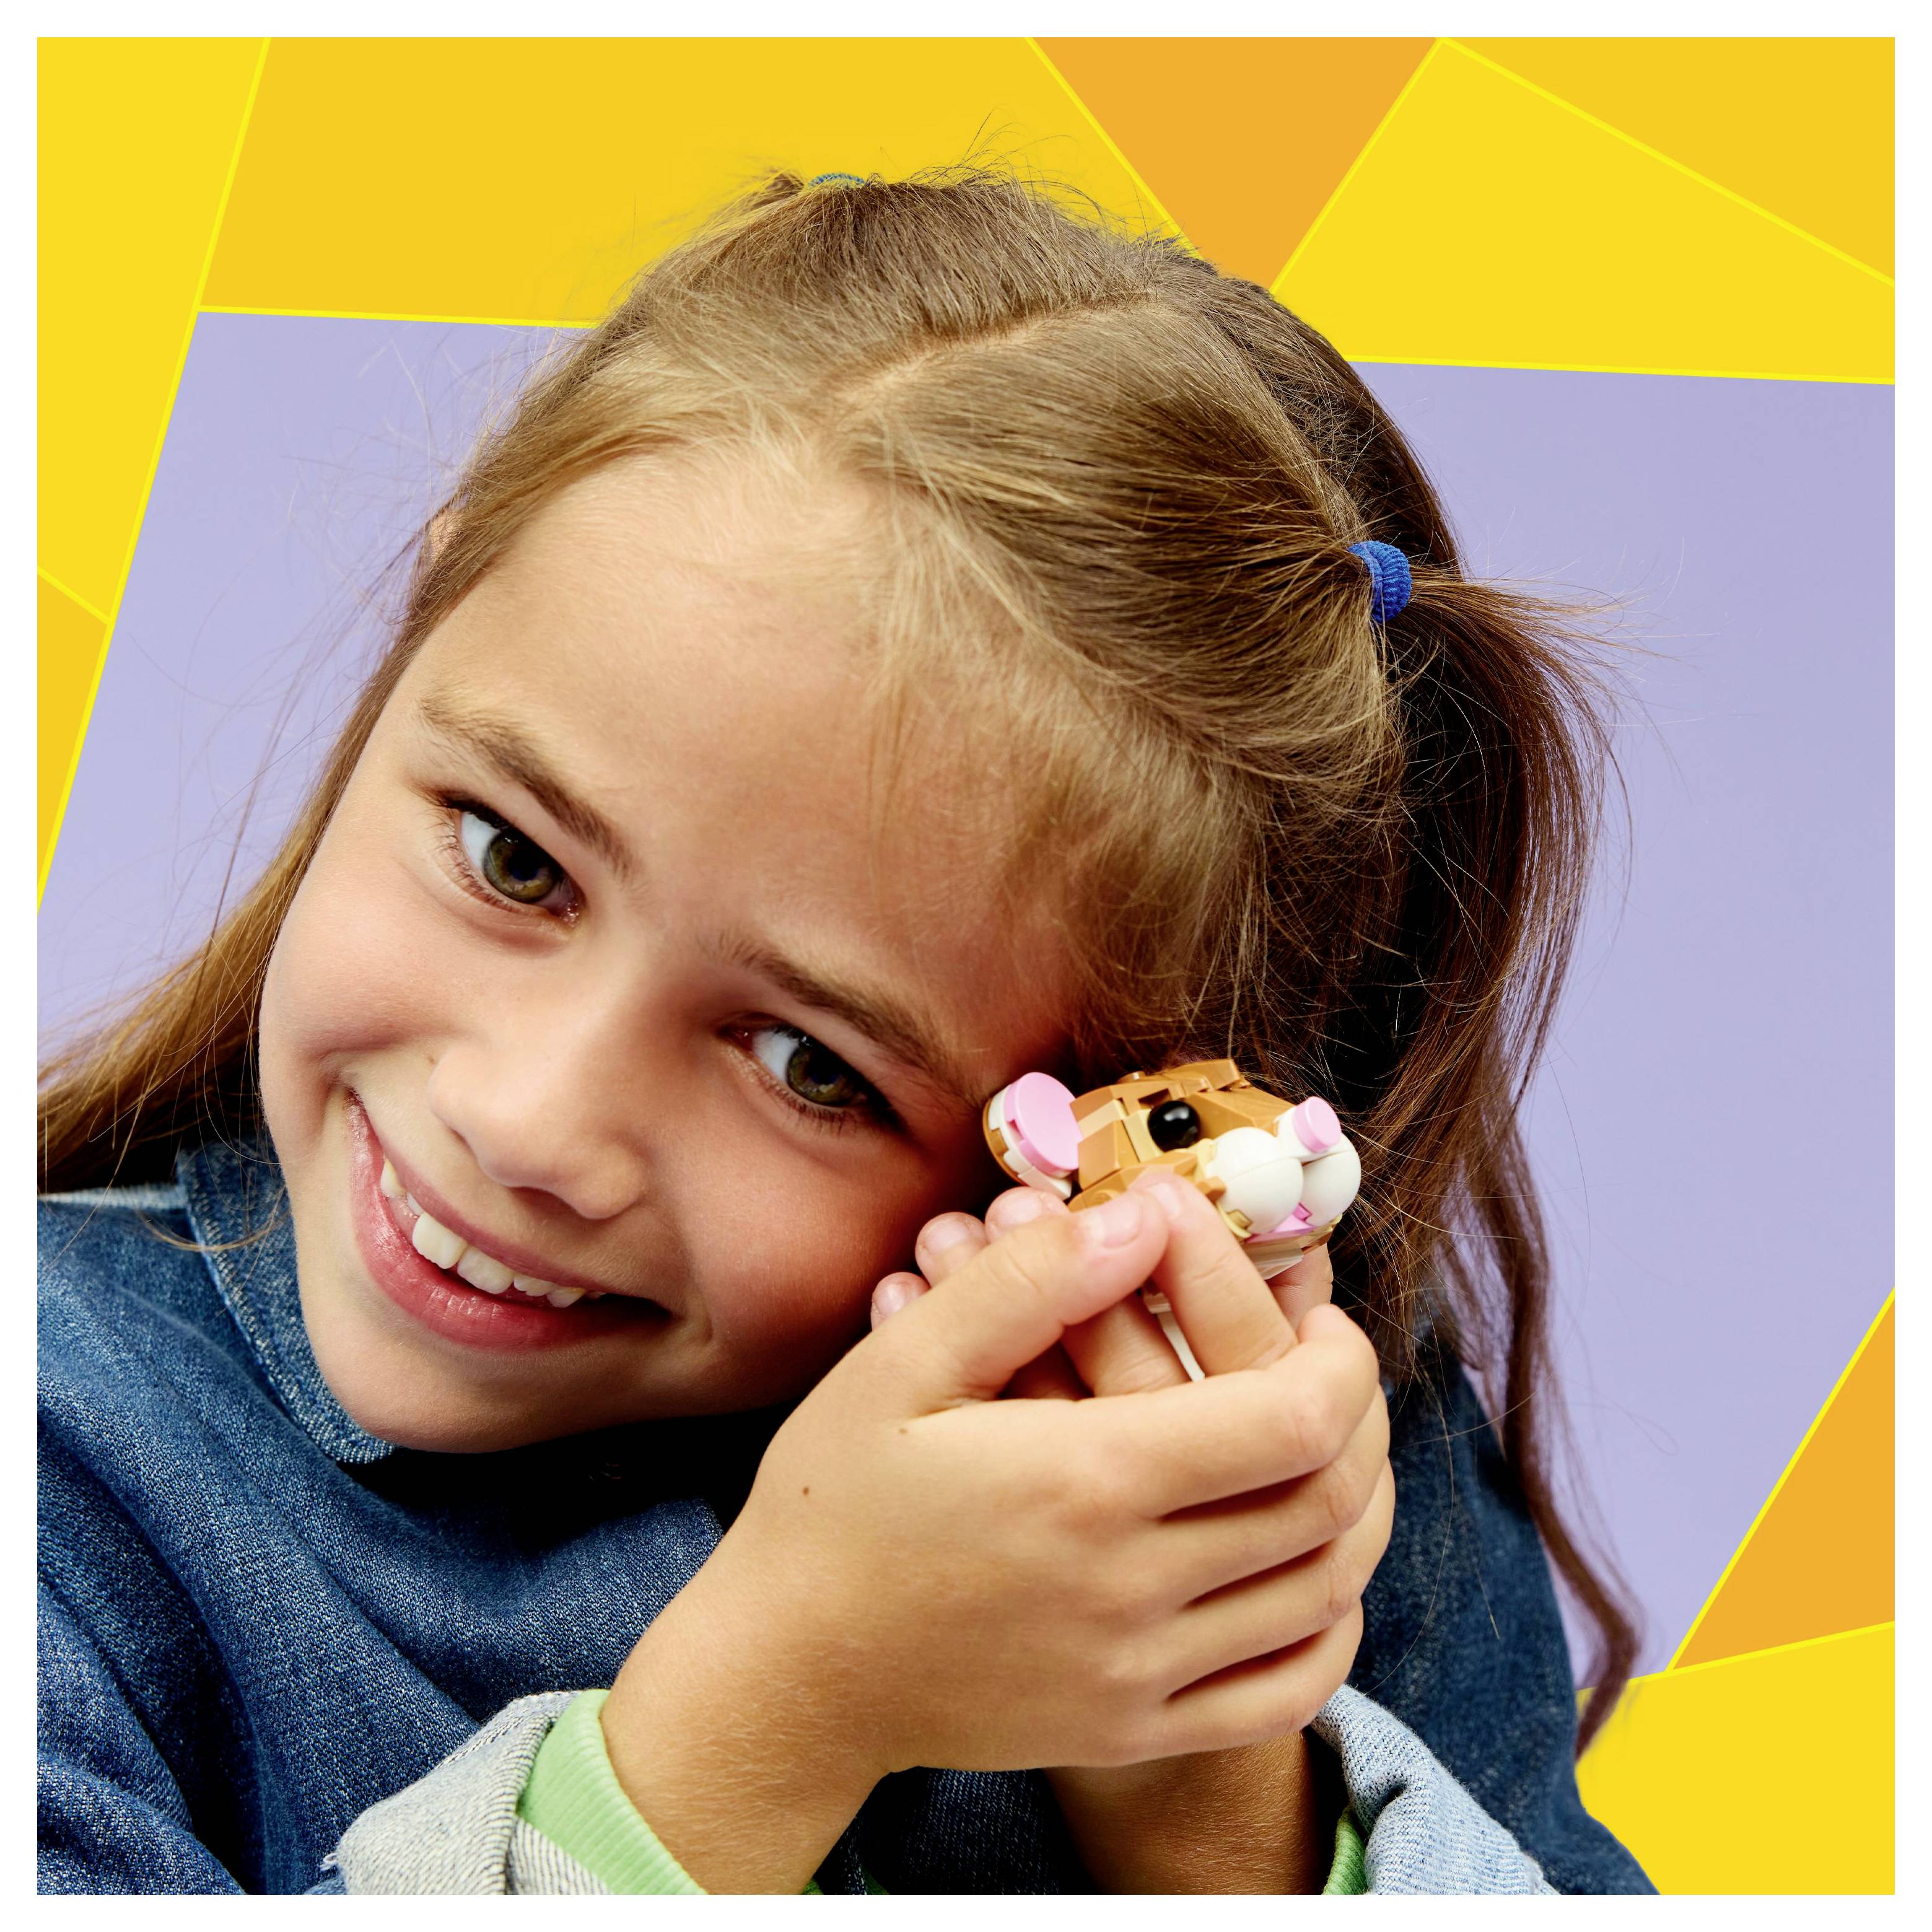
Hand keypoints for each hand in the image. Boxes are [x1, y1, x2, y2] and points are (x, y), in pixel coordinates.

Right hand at [605, 1186, 1383, 1890]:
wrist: (786, 1670)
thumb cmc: (835, 1501)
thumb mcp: (902, 1363)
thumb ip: (1027, 1284)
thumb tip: (1144, 1217)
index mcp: (1083, 1482)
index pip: (1293, 1422)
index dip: (1339, 1360)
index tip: (1321, 1319)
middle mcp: (1130, 1589)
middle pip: (1327, 1505)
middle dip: (1359, 1419)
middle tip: (1330, 1369)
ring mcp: (1137, 1675)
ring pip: (1323, 1595)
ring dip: (1356, 1512)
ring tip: (1328, 1448)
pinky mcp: (1131, 1730)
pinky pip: (1283, 1693)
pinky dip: (1328, 1630)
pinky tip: (1310, 1576)